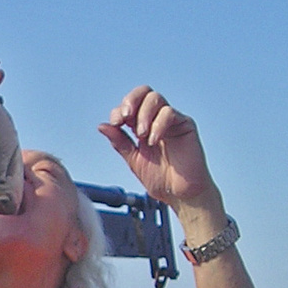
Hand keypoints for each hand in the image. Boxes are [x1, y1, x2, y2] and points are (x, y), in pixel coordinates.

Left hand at [98, 86, 213, 207]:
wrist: (180, 194)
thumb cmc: (160, 179)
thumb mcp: (133, 159)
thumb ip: (120, 142)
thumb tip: (102, 126)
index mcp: (142, 125)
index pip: (130, 105)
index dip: (119, 110)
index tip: (115, 123)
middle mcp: (156, 119)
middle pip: (144, 92)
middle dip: (131, 101)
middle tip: (125, 118)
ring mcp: (171, 120)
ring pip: (156, 99)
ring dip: (143, 114)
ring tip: (141, 136)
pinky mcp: (185, 125)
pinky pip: (169, 113)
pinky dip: (158, 124)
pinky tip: (153, 141)